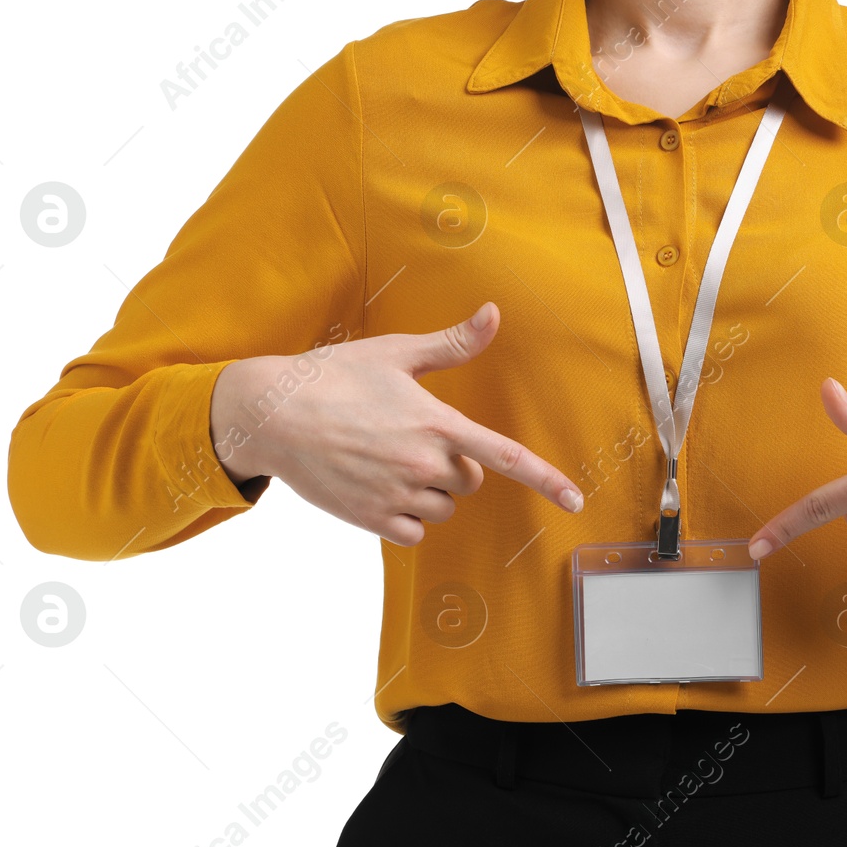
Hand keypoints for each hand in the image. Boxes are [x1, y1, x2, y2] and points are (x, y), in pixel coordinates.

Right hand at [210, 302, 583, 545]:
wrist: (270, 413)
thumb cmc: (334, 376)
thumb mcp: (395, 352)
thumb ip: (452, 343)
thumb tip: (494, 313)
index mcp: (437, 422)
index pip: (506, 456)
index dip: (547, 480)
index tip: (576, 501)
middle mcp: (423, 463)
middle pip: (470, 481)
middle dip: (452, 466)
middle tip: (409, 439)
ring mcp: (397, 495)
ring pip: (443, 508)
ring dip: (428, 492)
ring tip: (386, 460)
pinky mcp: (372, 519)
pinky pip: (414, 532)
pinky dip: (404, 517)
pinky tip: (376, 488)